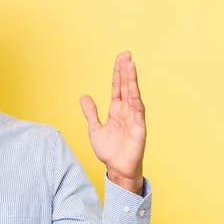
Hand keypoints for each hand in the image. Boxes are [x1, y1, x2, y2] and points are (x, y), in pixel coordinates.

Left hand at [80, 51, 145, 193]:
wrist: (117, 168)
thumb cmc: (109, 151)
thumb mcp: (94, 128)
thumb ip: (91, 112)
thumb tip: (84, 97)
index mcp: (116, 110)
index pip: (117, 87)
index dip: (118, 73)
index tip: (120, 58)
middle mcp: (126, 111)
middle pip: (126, 86)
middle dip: (126, 70)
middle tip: (126, 54)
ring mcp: (133, 118)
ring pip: (132, 94)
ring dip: (131, 80)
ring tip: (130, 64)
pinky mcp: (139, 127)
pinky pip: (137, 110)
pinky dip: (135, 98)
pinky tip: (134, 87)